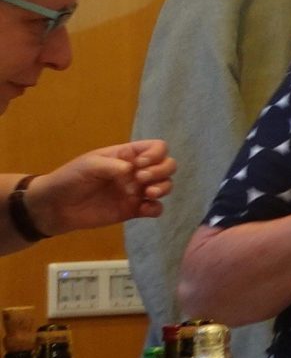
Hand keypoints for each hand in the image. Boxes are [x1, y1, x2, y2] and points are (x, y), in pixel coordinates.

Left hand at [24, 141, 177, 233]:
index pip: (157, 147)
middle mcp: (136, 171)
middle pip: (168, 165)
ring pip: (166, 185)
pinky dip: (156, 209)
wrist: (55, 206)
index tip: (139, 164)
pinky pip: (156, 208)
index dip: (156, 154)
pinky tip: (144, 209)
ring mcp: (136, 191)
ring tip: (147, 194)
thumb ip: (113, 165)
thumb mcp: (89, 165)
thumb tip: (134, 171)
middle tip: (141, 179)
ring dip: (164, 188)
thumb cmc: (70, 178)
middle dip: (161, 171)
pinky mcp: (133, 210)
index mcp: (127, 156)